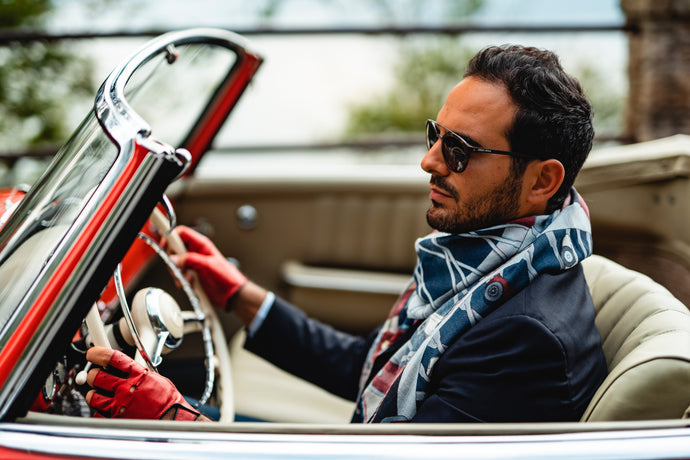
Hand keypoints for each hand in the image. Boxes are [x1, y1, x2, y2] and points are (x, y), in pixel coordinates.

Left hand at [85, 347, 199, 420]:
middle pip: (97, 376)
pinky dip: (100, 411)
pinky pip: (97, 414)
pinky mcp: (116, 420)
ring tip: (99, 394)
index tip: (92, 353)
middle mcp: (126, 389)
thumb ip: (138, 373)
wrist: (173, 419)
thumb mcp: (155, 378)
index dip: (98, 353)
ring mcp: (120, 405)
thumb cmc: (167, 400)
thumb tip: (125, 368)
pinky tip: (106, 409)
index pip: (112, 358)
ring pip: (93, 396)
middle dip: (93, 375)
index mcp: (138, 375)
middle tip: (95, 376)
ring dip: (93, 394)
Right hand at [168, 225, 246, 310]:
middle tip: (179, 267)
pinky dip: (181, 281)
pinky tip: (190, 284)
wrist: (232, 295)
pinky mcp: (191, 276)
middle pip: (174, 250)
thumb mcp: (208, 265)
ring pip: (174, 264)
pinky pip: (178, 276)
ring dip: (178, 273)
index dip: (171, 237)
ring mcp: (192, 265)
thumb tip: (174, 258)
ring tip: (189, 278)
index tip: (165, 247)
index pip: (182, 233)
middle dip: (173, 260)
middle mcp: (195, 253)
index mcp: (201, 245)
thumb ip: (190, 259)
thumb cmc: (228, 277)